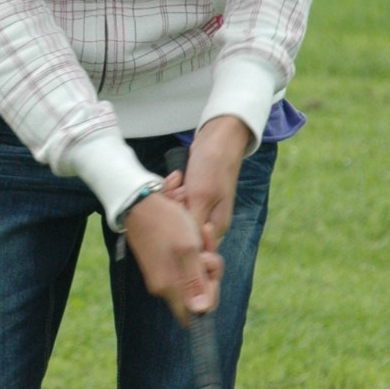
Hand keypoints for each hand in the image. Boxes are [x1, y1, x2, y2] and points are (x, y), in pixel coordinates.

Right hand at [124, 174, 223, 320]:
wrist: (140, 203)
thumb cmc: (166, 223)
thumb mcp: (188, 249)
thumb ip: (195, 282)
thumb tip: (201, 311)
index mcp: (170, 287)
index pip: (194, 315)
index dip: (209, 299)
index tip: (210, 275)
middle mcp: (164, 287)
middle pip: (196, 293)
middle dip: (209, 272)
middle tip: (206, 249)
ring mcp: (161, 275)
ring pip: (192, 276)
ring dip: (203, 257)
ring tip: (202, 233)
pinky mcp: (160, 264)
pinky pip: (184, 266)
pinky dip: (193, 252)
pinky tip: (196, 233)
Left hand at [171, 114, 250, 246]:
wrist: (218, 138)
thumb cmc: (213, 166)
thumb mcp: (201, 197)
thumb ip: (193, 225)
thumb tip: (186, 250)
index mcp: (216, 226)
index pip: (194, 248)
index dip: (179, 235)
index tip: (177, 215)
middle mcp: (208, 220)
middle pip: (180, 231)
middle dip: (173, 212)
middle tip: (180, 192)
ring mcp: (199, 208)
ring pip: (174, 215)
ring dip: (171, 197)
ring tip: (179, 181)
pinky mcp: (191, 197)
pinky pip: (174, 201)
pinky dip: (171, 189)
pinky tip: (178, 176)